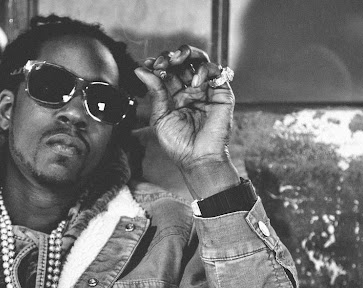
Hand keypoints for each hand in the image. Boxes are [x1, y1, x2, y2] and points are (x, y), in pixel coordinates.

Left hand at [134, 45, 239, 197]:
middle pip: (182, 61)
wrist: (197, 159)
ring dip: (186, 54)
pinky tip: (194, 82)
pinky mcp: (222, 92)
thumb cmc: (178, 144)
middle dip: (170, 56)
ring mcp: (206, 89)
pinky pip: (215, 71)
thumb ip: (155, 91)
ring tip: (175, 60)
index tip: (147, 64)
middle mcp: (191, 90)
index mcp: (175, 95)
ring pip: (200, 60)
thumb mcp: (160, 116)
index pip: (167, 72)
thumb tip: (141, 70)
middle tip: (161, 62)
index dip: (157, 64)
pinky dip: (204, 70)